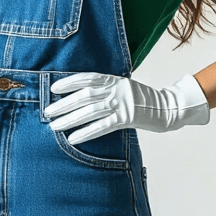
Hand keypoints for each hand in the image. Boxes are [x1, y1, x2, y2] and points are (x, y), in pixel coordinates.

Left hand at [43, 71, 210, 144]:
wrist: (168, 108)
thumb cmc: (143, 100)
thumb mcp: (124, 89)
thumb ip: (107, 90)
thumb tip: (83, 97)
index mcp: (114, 80)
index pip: (88, 78)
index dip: (69, 83)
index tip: (53, 89)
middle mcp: (117, 89)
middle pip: (85, 95)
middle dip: (64, 104)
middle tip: (47, 113)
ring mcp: (122, 103)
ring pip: (91, 110)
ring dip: (70, 119)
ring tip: (55, 126)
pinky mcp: (127, 118)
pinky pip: (103, 126)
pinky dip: (86, 132)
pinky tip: (73, 138)